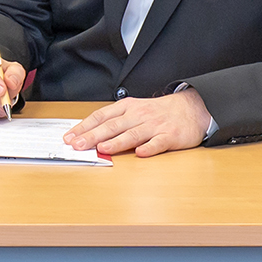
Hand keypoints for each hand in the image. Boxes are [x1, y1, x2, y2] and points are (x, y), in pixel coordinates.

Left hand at [63, 90, 212, 157]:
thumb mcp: (134, 110)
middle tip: (77, 145)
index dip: (84, 127)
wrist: (192, 108)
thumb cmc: (157, 112)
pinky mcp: (170, 136)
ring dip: (117, 142)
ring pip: (133, 134)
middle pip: (112, 126)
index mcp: (127, 108)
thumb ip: (114, 121)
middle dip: (93, 136)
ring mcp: (154, 126)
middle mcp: (138, 116)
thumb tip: (87, 134)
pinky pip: (158, 143)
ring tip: (102, 149)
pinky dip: (149, 148)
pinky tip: (140, 153)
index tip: (69, 137)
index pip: (101, 116)